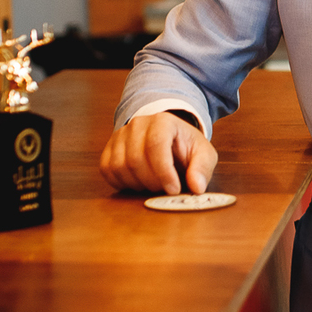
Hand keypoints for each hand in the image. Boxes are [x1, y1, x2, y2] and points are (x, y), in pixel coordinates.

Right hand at [99, 112, 218, 195]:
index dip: (164, 172)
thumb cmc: (185, 147)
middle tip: (165, 188)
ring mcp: (120, 136)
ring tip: (154, 184)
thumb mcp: (203, 154)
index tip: (174, 190)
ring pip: (120, 167)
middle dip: (152, 182)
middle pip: (136, 159)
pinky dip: (122, 184)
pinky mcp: (109, 150)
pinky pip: (108, 171)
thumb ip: (202, 168)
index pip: (156, 145)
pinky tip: (139, 183)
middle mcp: (137, 125)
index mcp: (163, 121)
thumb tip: (197, 187)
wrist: (168, 139)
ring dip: (138, 184)